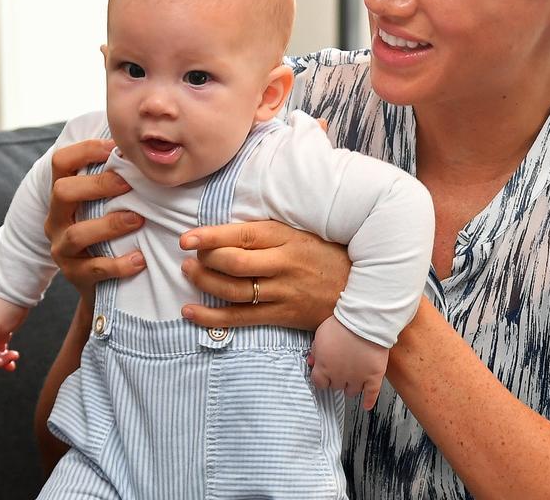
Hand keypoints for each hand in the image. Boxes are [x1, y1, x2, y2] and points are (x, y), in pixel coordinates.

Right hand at [44, 138, 146, 302]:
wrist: (100, 285)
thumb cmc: (108, 233)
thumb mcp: (104, 205)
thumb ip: (115, 180)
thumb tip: (144, 147)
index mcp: (63, 196)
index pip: (61, 162)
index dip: (85, 150)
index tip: (114, 147)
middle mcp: (56, 219)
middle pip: (62, 192)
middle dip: (96, 185)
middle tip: (128, 183)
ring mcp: (62, 248)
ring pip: (77, 233)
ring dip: (110, 224)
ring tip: (138, 220)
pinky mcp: (74, 275)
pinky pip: (94, 269)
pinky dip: (118, 264)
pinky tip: (140, 259)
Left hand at [179, 220, 350, 330]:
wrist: (362, 290)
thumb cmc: (326, 255)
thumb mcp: (300, 233)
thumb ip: (267, 232)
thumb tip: (225, 230)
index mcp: (286, 238)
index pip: (242, 235)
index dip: (210, 237)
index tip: (187, 238)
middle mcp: (283, 265)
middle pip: (233, 263)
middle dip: (204, 260)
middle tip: (188, 257)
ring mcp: (283, 292)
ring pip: (233, 290)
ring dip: (204, 283)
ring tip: (188, 274)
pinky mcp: (282, 316)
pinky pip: (240, 319)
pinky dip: (211, 317)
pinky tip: (190, 312)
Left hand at [309, 317, 387, 408]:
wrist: (364, 321)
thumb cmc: (341, 325)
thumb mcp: (320, 335)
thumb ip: (315, 351)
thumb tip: (312, 362)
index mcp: (324, 367)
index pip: (319, 383)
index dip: (321, 379)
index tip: (324, 377)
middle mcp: (339, 376)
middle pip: (335, 387)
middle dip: (336, 380)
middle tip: (340, 372)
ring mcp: (357, 378)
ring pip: (351, 392)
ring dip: (350, 387)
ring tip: (352, 381)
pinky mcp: (374, 377)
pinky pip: (372, 394)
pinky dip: (369, 401)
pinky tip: (367, 405)